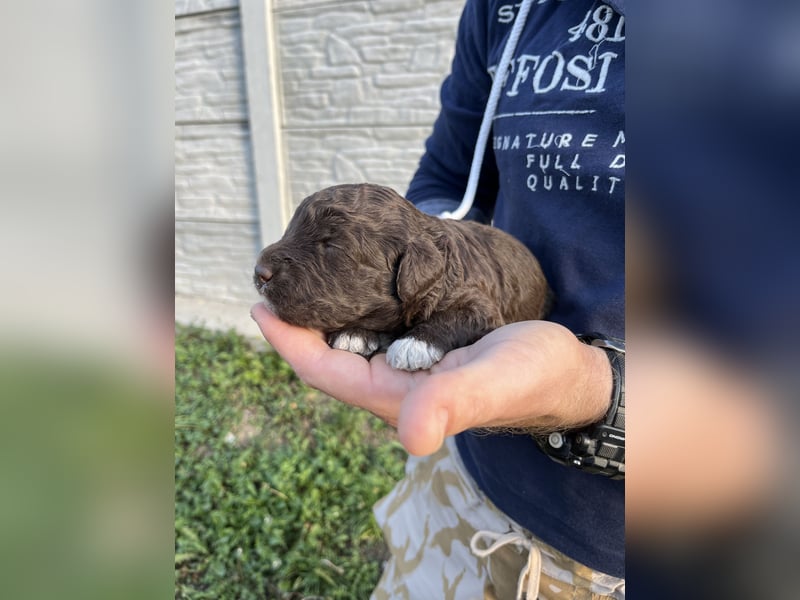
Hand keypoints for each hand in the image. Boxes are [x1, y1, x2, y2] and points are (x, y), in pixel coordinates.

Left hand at [251, 303, 611, 455]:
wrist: (563, 373)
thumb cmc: (533, 377)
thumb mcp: (496, 380)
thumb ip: (454, 402)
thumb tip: (410, 436)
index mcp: (397, 398)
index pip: (324, 372)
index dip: (289, 343)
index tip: (261, 307)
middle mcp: (393, 384)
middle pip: (327, 355)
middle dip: (298, 322)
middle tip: (275, 279)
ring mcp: (406, 367)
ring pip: (348, 340)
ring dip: (322, 313)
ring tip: (301, 275)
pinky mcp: (422, 349)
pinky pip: (374, 327)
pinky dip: (355, 305)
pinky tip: (351, 281)